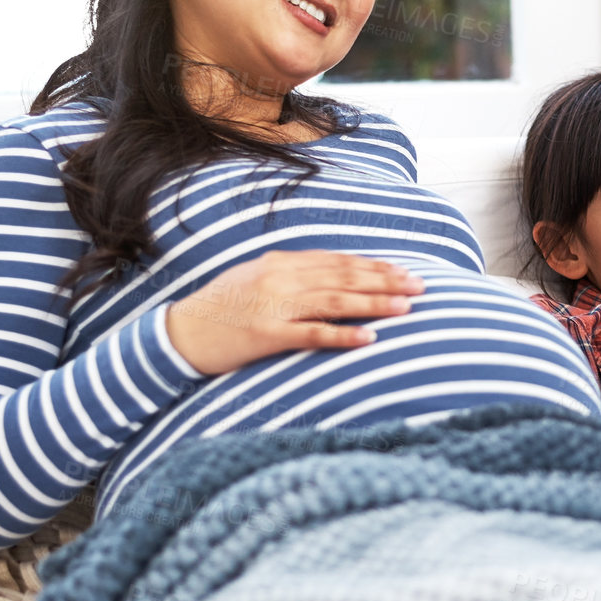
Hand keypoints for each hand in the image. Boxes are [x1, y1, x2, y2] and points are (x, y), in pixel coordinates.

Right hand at [165, 250, 424, 375]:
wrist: (179, 333)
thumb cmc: (222, 308)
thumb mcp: (257, 278)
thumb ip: (293, 274)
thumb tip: (334, 275)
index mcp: (280, 262)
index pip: (338, 262)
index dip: (374, 266)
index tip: (405, 271)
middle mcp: (281, 278)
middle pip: (344, 277)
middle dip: (386, 281)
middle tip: (420, 286)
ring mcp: (274, 306)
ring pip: (336, 301)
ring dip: (374, 303)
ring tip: (406, 307)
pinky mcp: (267, 335)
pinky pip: (312, 335)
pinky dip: (343, 335)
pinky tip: (368, 338)